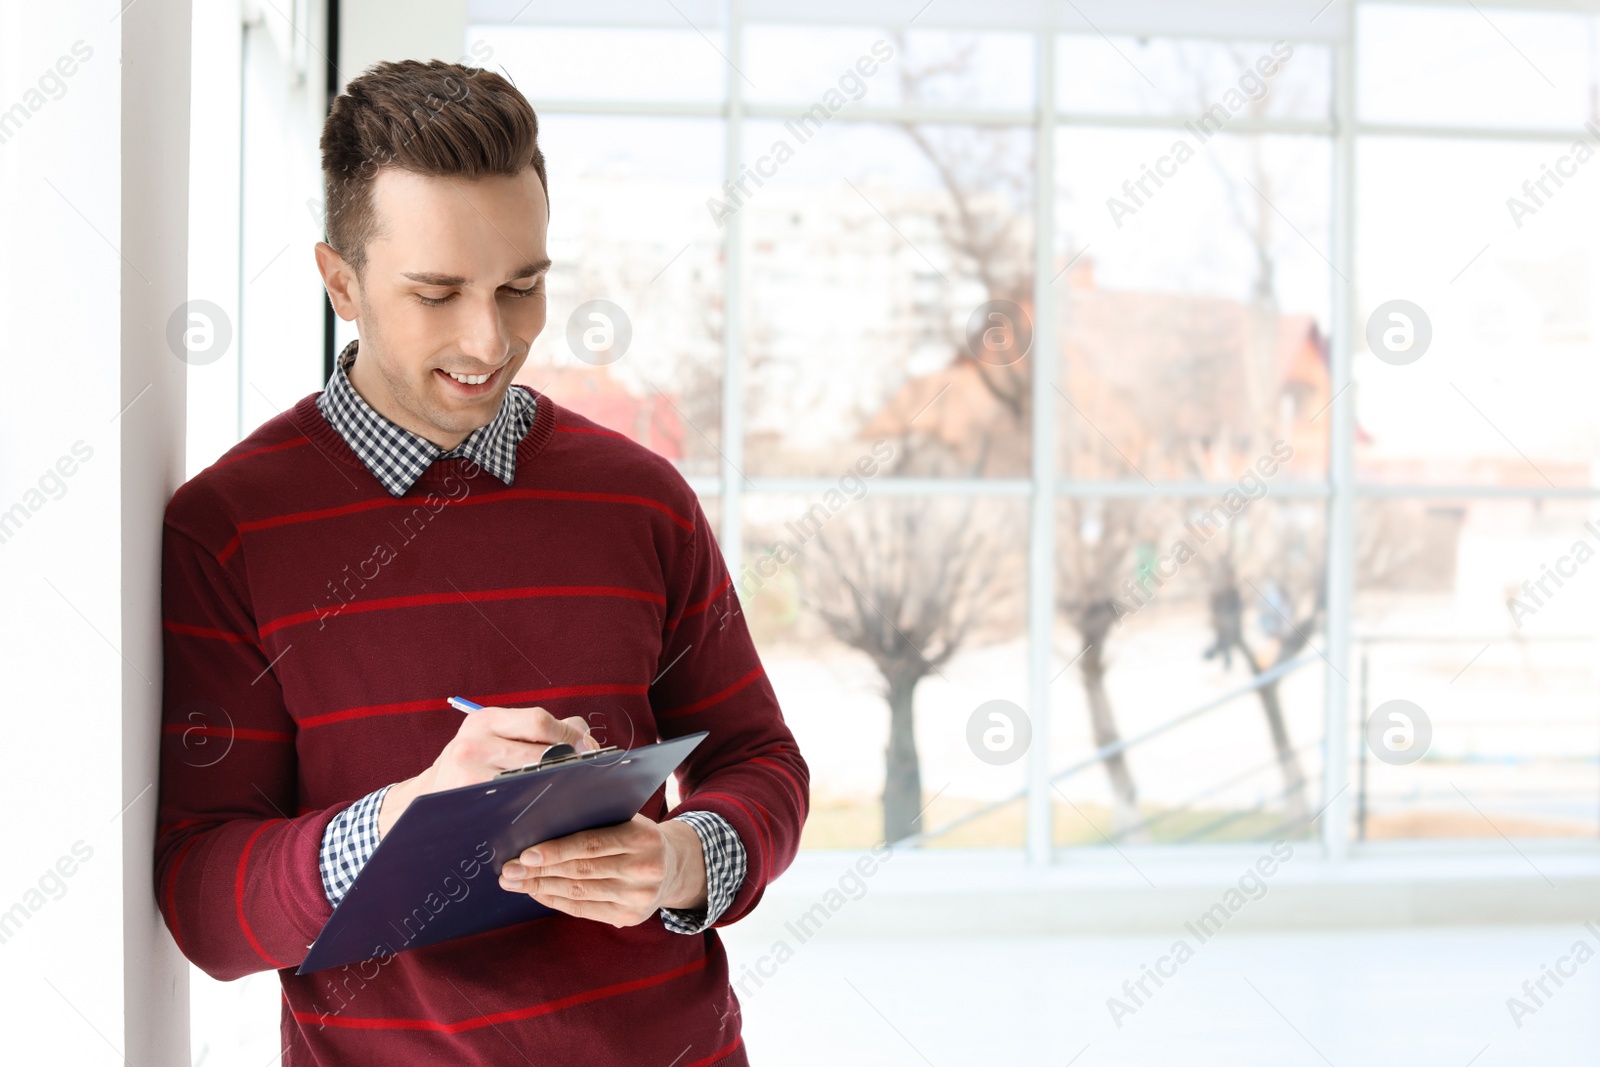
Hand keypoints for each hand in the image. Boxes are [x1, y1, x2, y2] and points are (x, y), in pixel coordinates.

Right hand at [378, 705, 594, 836]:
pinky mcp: (471, 802)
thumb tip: (586, 739)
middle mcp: (473, 744)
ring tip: (573, 788)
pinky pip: (517, 804)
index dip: (570, 735)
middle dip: (571, 763)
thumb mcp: (498, 732)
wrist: (432, 793)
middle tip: (589, 773)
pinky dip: (538, 803)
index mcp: (485, 719)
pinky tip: (549, 805)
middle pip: (539, 755)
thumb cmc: (477, 759)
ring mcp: (470, 776)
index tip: (589, 748)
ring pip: (532, 781)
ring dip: (559, 784)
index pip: (539, 720)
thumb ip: (543, 728)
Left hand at [497, 814, 706, 926]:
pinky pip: (584, 910)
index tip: (525, 854)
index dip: (557, 850)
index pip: (592, 845)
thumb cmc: (637, 837)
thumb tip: (543, 825)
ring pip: (580, 893)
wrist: (674, 867)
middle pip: (582, 871)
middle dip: (539, 871)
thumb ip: (595, 820)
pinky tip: (538, 892)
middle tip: (508, 871)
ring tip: (515, 883)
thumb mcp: (627, 819)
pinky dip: (557, 901)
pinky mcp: (629, 917)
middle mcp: (644, 870)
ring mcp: (638, 897)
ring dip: (541, 888)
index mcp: (642, 838)